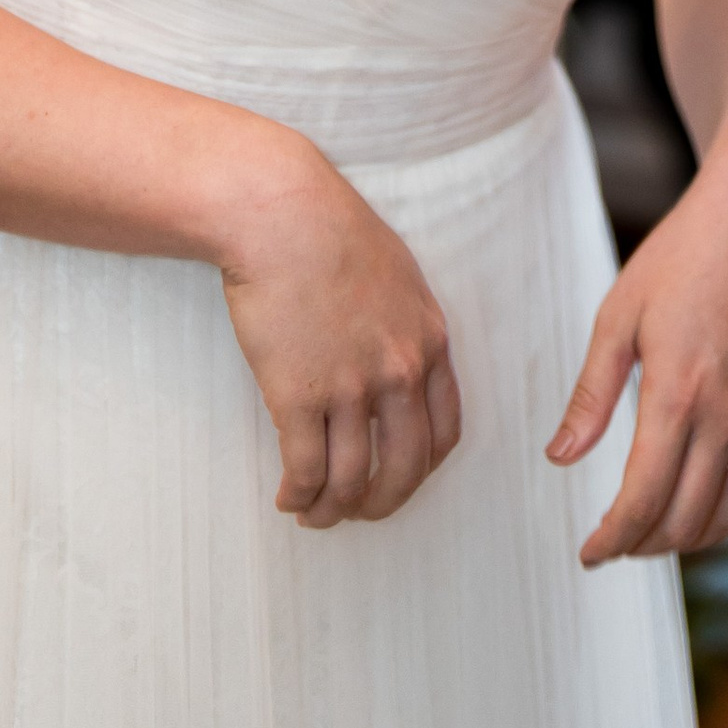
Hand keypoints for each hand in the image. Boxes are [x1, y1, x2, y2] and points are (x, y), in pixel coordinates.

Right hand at [218, 141, 461, 529]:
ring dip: (333, 510)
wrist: (282, 213)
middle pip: (406, 468)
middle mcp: (399, 370)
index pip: (445, 432)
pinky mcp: (299, 395)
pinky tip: (288, 497)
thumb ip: (405, 325)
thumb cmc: (331, 231)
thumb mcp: (397, 274)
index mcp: (429, 340)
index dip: (422, 468)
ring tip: (314, 514)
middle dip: (383, 502)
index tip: (399, 478)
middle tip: (360, 512)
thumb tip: (398, 365)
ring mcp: (350, 387)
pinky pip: (307, 470)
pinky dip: (300, 495)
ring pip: (351, 479)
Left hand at [548, 127, 727, 565]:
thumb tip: (560, 457)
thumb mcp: (620, 312)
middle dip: (643, 545)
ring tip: (654, 535)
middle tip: (614, 543)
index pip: (644, 499)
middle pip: (686, 519)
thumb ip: (592, 393)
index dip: (612, 540)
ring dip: (689, 540)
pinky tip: (708, 512)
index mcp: (678, 392)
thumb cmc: (683, 253)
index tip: (589, 553)